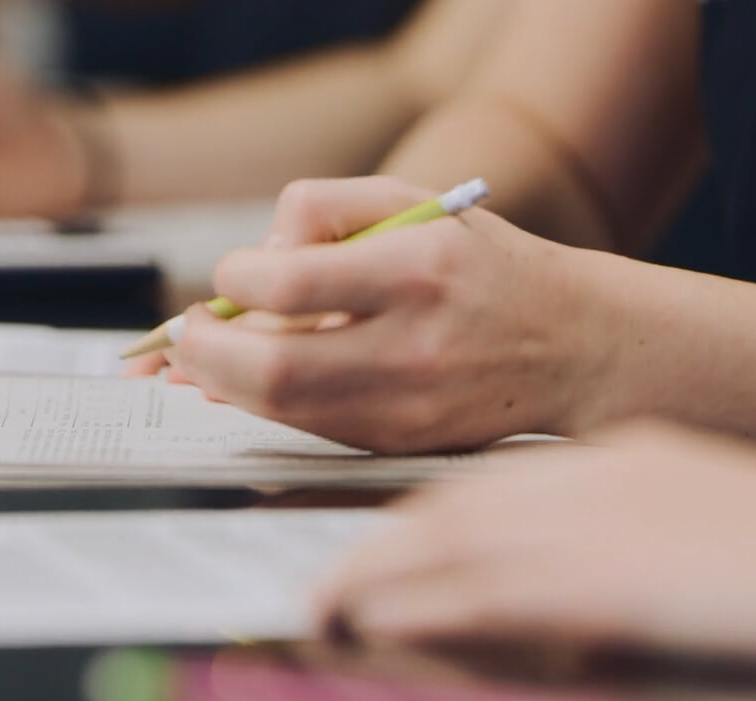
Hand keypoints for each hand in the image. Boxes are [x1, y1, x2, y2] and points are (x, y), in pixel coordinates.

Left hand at [165, 176, 628, 453]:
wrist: (571, 346)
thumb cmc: (479, 265)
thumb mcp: (412, 202)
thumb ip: (324, 208)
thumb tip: (254, 257)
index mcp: (418, 271)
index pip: (292, 283)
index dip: (237, 279)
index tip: (231, 273)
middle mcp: (414, 347)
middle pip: (273, 369)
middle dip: (206, 352)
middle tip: (184, 334)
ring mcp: (407, 407)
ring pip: (281, 410)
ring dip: (223, 385)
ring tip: (204, 356)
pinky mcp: (400, 444)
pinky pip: (308, 428)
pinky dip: (264, 406)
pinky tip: (249, 380)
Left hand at [315, 420, 755, 670]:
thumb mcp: (711, 531)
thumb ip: (636, 543)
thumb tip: (581, 587)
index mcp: (630, 464)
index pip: (497, 488)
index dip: (425, 523)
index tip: (382, 551)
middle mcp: (605, 485)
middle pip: (458, 509)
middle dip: (380, 550)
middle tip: (332, 584)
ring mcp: (609, 529)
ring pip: (455, 547)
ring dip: (377, 583)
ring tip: (328, 612)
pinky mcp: (618, 582)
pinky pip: (490, 594)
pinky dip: (424, 610)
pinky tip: (380, 626)